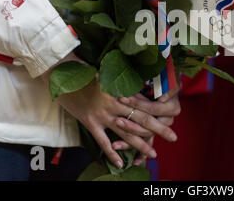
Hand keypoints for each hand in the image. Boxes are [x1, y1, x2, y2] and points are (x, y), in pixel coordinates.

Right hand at [56, 82, 174, 167]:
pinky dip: (112, 153)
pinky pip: (103, 141)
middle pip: (141, 119)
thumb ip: (122, 83)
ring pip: (127, 132)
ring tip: (154, 153)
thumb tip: (139, 90)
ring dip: (141, 144)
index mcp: (121, 89)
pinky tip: (120, 163)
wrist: (60, 72)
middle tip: (173, 136)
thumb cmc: (86, 70)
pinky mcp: (90, 122)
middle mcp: (115, 103)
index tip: (171, 116)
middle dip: (158, 129)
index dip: (158, 112)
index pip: (144, 104)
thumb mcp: (107, 73)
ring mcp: (102, 114)